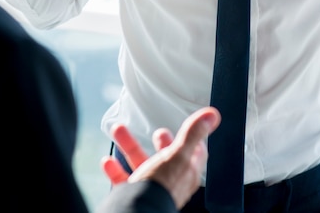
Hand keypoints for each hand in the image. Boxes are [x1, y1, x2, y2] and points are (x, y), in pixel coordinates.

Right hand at [101, 106, 220, 209]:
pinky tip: (107, 162)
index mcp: (186, 172)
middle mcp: (169, 180)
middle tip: (159, 133)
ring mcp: (151, 188)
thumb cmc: (162, 186)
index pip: (196, 154)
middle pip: (167, 157)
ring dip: (129, 146)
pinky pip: (122, 181)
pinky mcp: (133, 195)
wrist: (139, 210)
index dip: (195, 140)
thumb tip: (212, 115)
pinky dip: (114, 170)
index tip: (192, 128)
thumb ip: (193, 133)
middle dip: (162, 142)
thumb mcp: (179, 154)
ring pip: (141, 163)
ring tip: (118, 130)